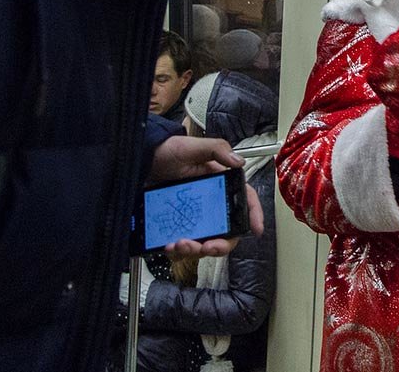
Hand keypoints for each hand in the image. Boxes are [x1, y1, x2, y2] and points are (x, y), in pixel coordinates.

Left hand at [149, 135, 264, 256]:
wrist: (142, 161)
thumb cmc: (169, 151)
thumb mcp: (193, 147)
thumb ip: (217, 149)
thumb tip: (238, 162)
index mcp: (221, 185)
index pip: (244, 200)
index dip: (254, 215)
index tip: (255, 229)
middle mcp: (211, 205)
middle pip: (227, 231)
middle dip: (220, 244)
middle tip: (208, 246)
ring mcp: (194, 218)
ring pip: (205, 242)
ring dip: (195, 250)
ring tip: (180, 244)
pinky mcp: (178, 226)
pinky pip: (183, 247)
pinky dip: (177, 252)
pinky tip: (168, 246)